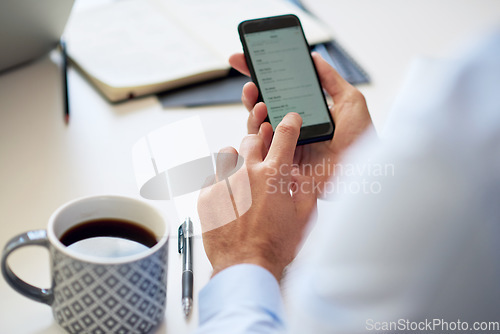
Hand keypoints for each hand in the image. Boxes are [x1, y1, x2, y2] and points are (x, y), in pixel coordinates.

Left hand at [198, 114, 316, 280]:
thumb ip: (304, 187)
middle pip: (252, 139)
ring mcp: (224, 183)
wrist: (246, 265)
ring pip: (227, 153)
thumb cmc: (274, 245)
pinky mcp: (207, 195)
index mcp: (273, 175)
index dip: (290, 123)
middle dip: (260, 142)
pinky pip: (212, 177)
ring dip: (236, 160)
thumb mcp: (303, 216)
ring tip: (241, 179)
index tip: (289, 119)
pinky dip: (221, 183)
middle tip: (263, 157)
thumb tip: (297, 173)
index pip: (284, 135)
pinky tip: (230, 200)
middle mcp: (247, 173)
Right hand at [229, 52, 373, 196]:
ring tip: (260, 104)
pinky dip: (259, 137)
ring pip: (256, 129)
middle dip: (250, 95)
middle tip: (250, 85)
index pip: (275, 92)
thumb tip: (313, 57)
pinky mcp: (282, 165)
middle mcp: (290, 129)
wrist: (366, 168)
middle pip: (260, 109)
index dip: (257, 75)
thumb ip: (330, 79)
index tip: (243, 59)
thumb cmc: (362, 138)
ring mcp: (285, 147)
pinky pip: (262, 151)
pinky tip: (265, 126)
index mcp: (303, 113)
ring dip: (253, 114)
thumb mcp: (350, 101)